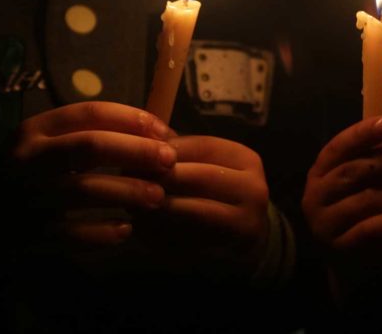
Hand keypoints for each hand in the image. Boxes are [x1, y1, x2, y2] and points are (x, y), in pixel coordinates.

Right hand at [0, 102, 175, 271]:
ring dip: (127, 192)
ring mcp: (28, 198)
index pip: (89, 113)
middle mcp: (29, 159)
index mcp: (35, 130)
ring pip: (84, 191)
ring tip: (158, 197)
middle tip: (169, 160)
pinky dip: (103, 233)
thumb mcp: (44, 143)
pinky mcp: (29, 235)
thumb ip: (86, 135)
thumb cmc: (25, 174)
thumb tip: (152, 131)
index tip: (163, 130)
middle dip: (136, 152)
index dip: (132, 119)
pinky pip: (73, 235)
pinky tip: (126, 231)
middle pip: (90, 147)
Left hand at [133, 135, 270, 275]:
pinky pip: (189, 238)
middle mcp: (253, 188)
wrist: (246, 235)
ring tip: (131, 204)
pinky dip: (162, 232)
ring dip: (158, 207)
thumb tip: (143, 133)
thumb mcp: (208, 164)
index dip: (168, 150)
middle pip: (199, 177)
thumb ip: (180, 150)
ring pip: (193, 210)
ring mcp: (245, 220)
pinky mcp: (231, 248)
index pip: (203, 146)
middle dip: (160, 177)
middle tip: (128, 180)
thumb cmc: (217, 191)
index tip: (137, 153)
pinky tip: (144, 227)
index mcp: (246, 159)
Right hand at [303, 115, 381, 253]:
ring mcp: (324, 222)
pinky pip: (371, 229)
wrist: (353, 256)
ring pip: (366, 200)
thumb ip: (379, 153)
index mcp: (321, 170)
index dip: (363, 133)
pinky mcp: (340, 247)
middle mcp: (316, 194)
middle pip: (354, 171)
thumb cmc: (362, 205)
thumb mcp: (370, 176)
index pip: (338, 147)